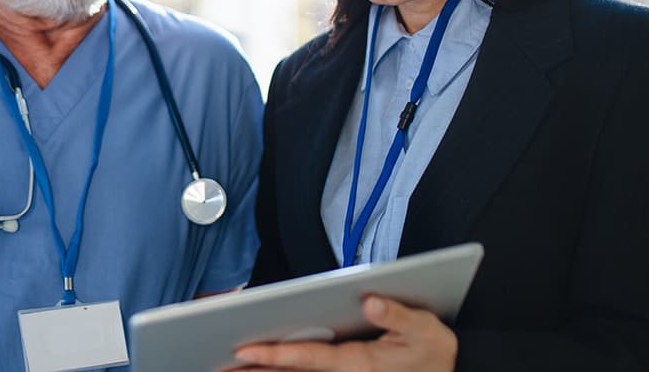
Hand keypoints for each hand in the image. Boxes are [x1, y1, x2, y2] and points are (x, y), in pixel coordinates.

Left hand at [225, 296, 456, 370]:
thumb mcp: (427, 330)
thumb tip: (371, 301)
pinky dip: (281, 371)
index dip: (275, 354)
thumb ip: (399, 315)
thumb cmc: (434, 351)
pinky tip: (258, 367)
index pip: (309, 359)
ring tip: (227, 368)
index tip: (244, 350)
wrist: (451, 371)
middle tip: (215, 366)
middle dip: (254, 370)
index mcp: (361, 364)